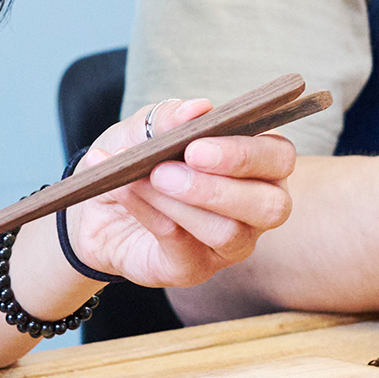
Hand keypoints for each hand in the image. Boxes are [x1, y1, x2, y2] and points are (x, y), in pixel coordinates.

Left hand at [60, 98, 297, 291]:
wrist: (98, 205)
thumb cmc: (138, 159)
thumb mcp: (145, 128)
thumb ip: (170, 117)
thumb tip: (198, 108)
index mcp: (258, 163)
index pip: (279, 159)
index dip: (246, 154)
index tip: (196, 147)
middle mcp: (256, 208)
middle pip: (270, 206)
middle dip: (219, 188)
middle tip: (166, 170)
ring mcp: (230, 244)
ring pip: (227, 232)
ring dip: (179, 202)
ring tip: (144, 179)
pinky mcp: (195, 269)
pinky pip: (183, 246)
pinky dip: (151, 214)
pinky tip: (126, 192)